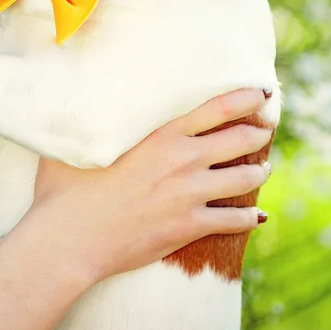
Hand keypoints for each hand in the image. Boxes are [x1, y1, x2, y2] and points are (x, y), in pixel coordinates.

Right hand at [27, 87, 273, 284]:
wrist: (70, 238)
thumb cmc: (65, 190)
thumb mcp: (78, 142)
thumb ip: (90, 120)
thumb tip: (72, 91)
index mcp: (161, 135)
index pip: (216, 109)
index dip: (246, 99)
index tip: (262, 94)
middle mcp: (183, 160)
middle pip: (239, 140)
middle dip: (259, 133)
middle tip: (265, 130)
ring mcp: (190, 194)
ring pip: (244, 179)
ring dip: (259, 172)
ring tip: (264, 169)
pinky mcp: (190, 227)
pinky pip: (235, 220)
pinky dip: (252, 217)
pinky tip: (258, 216)